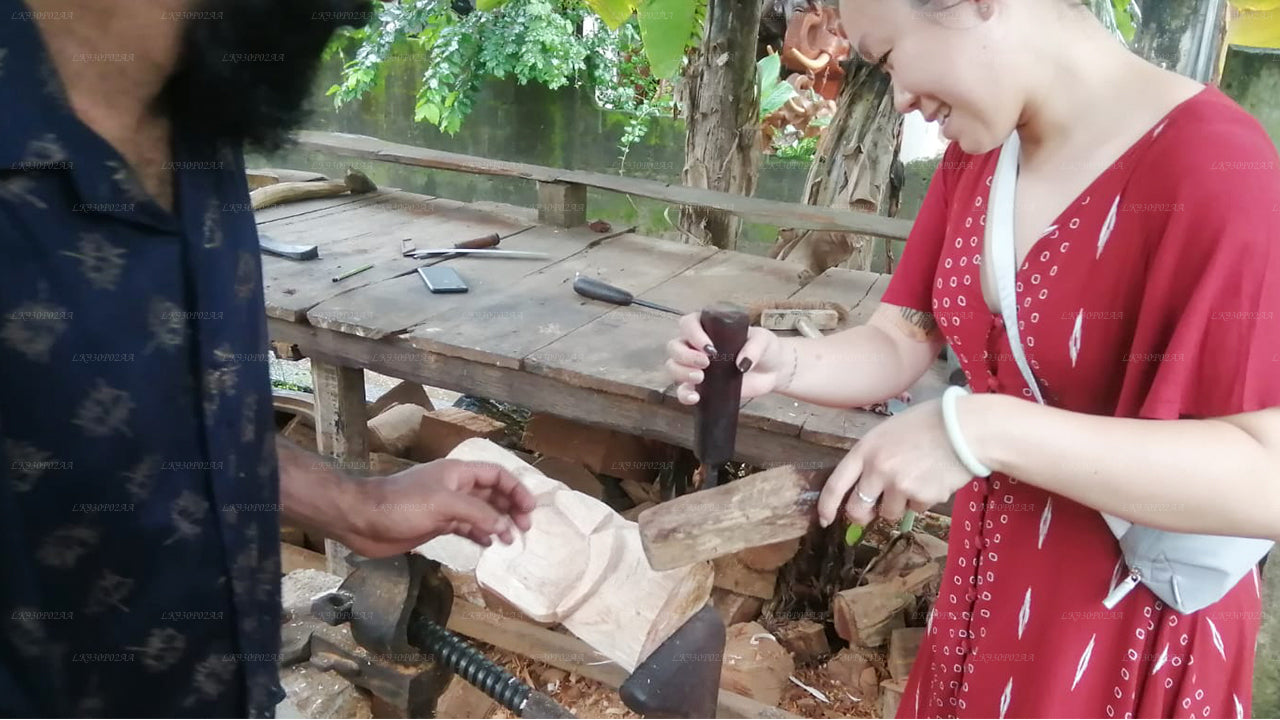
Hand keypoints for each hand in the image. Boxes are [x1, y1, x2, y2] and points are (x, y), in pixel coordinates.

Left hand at [342, 459, 535, 557]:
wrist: (362, 519)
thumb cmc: (402, 504)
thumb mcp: (444, 505)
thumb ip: (478, 514)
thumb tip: (506, 527)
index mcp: (458, 473)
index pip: (496, 475)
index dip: (516, 489)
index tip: (530, 509)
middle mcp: (455, 487)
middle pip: (492, 494)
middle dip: (510, 508)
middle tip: (525, 528)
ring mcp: (446, 507)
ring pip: (481, 513)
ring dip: (497, 523)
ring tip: (510, 540)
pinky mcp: (436, 525)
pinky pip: (466, 528)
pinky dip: (480, 535)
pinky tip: (489, 544)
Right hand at [664, 312, 790, 403]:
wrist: (773, 370)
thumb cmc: (765, 348)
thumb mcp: (764, 340)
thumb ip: (754, 347)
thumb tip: (741, 364)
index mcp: (709, 327)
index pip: (688, 323)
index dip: (693, 334)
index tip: (709, 347)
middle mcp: (696, 345)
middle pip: (675, 346)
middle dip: (685, 355)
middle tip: (706, 363)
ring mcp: (696, 367)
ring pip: (673, 366)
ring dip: (681, 372)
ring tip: (700, 378)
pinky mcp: (701, 387)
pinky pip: (683, 390)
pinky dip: (684, 394)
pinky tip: (695, 397)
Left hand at [817, 397, 975, 526]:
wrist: (965, 429)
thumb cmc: (928, 424)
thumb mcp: (889, 432)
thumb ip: (873, 456)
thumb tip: (865, 485)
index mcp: (865, 450)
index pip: (836, 484)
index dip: (827, 506)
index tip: (825, 519)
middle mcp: (878, 470)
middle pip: (857, 509)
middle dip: (862, 515)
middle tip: (872, 511)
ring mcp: (899, 486)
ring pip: (888, 512)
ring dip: (898, 504)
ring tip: (915, 479)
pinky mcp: (921, 498)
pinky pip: (915, 509)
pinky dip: (922, 500)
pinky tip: (933, 478)